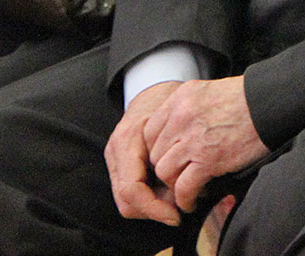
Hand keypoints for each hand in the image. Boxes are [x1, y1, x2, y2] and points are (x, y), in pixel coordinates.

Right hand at [106, 81, 183, 224]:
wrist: (150, 88)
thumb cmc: (166, 102)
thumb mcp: (176, 122)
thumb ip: (178, 155)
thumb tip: (191, 190)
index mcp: (127, 142)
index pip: (131, 190)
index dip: (154, 209)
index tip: (176, 216)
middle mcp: (115, 153)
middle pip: (127, 202)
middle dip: (154, 210)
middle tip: (179, 206)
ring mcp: (114, 160)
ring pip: (127, 202)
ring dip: (153, 206)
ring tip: (175, 195)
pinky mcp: (118, 165)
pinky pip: (130, 192)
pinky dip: (149, 197)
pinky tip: (167, 188)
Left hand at [144, 76, 267, 212]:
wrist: (270, 102)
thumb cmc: (247, 99)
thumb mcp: (208, 92)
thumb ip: (188, 109)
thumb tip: (179, 134)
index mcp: (180, 99)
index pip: (149, 131)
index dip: (157, 150)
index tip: (170, 159)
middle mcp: (181, 117)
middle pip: (155, 153)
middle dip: (165, 169)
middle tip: (179, 177)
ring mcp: (193, 139)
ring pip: (164, 171)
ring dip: (174, 185)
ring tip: (186, 191)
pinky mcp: (209, 159)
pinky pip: (184, 187)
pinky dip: (186, 199)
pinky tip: (192, 201)